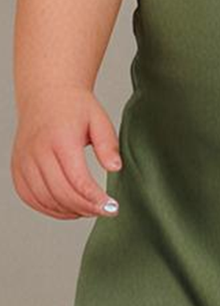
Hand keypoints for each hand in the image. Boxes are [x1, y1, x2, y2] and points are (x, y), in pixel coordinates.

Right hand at [11, 84, 123, 218]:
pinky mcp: (17, 168)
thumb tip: (115, 168)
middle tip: (105, 211)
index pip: (77, 180)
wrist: (47, 93)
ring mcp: (24, 161)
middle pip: (61, 193)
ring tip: (89, 209)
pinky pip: (29, 197)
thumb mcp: (99, 119)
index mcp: (60, 139)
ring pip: (44, 199)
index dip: (95, 199)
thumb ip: (108, 144)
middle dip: (85, 208)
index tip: (112, 208)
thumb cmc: (75, 106)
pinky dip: (48, 208)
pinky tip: (67, 208)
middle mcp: (38, 151)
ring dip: (68, 211)